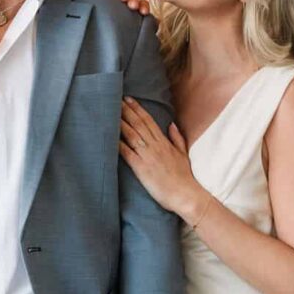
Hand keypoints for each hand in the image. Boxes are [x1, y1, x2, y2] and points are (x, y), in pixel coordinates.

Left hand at [119, 97, 203, 218]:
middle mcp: (154, 145)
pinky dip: (118, 143)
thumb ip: (176, 138)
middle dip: (126, 110)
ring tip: (110, 111)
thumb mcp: (183, 154)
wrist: (184, 194)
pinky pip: (127, 152)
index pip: (148, 121)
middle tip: (115, 98)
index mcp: (163, 142)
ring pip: (131, 134)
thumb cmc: (183, 177)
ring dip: (120, 122)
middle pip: (138, 124)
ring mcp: (147, 155)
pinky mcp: (140, 167)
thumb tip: (171, 124)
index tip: (129, 99)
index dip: (137, 109)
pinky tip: (110, 136)